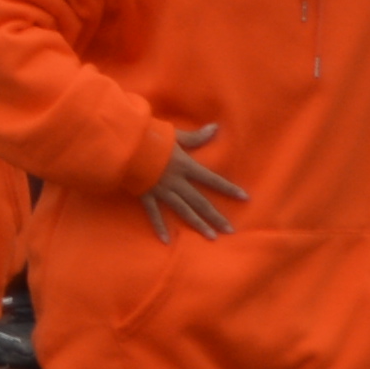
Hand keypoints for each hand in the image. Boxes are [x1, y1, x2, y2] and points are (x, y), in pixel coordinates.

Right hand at [141, 120, 247, 241]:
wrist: (124, 145)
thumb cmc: (149, 137)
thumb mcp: (175, 135)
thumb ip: (196, 136)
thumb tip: (216, 128)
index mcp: (185, 166)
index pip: (212, 179)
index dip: (229, 188)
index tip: (245, 198)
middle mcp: (176, 181)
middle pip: (200, 201)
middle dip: (216, 216)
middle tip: (230, 230)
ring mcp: (161, 190)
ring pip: (183, 210)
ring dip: (198, 224)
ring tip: (211, 237)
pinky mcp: (146, 195)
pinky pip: (154, 213)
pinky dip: (159, 227)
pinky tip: (166, 241)